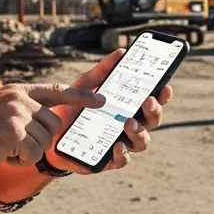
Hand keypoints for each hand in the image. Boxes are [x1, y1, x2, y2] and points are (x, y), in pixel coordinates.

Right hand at [0, 84, 105, 173]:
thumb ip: (20, 112)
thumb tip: (48, 123)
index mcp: (16, 92)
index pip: (56, 91)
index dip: (82, 97)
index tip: (102, 100)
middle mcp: (19, 99)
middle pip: (54, 125)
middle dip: (38, 141)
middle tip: (9, 144)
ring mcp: (17, 114)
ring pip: (44, 143)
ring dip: (25, 153)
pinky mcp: (13, 132)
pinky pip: (32, 155)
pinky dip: (17, 162)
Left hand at [47, 49, 175, 173]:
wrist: (49, 134)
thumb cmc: (72, 108)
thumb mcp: (85, 85)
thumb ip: (103, 71)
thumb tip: (121, 53)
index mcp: (128, 107)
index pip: (152, 100)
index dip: (162, 95)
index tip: (165, 86)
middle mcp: (130, 125)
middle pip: (152, 120)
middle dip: (154, 110)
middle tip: (147, 101)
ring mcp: (121, 143)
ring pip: (143, 141)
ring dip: (140, 132)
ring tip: (128, 122)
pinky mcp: (108, 160)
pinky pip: (123, 159)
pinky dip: (123, 153)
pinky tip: (117, 145)